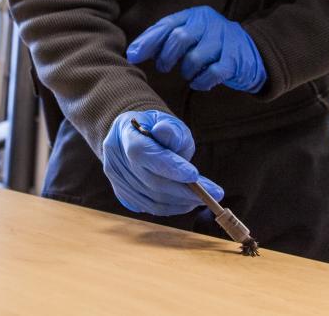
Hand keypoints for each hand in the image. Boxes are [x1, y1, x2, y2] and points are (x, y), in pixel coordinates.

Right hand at [101, 110, 222, 215]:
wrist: (133, 136)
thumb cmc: (155, 128)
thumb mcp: (166, 121)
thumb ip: (170, 130)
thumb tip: (165, 133)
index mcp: (124, 133)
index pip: (144, 153)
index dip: (169, 167)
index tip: (195, 176)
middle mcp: (115, 158)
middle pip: (151, 181)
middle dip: (184, 190)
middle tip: (212, 194)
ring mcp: (116, 178)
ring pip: (151, 199)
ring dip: (181, 202)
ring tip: (202, 198)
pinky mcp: (122, 193)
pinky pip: (149, 207)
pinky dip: (172, 207)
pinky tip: (186, 201)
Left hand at [126, 6, 266, 92]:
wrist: (253, 52)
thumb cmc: (211, 45)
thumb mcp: (191, 35)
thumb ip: (165, 39)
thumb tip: (133, 53)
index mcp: (195, 15)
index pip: (167, 24)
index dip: (148, 40)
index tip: (133, 56)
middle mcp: (210, 24)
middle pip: (180, 38)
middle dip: (166, 56)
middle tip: (163, 67)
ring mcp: (224, 41)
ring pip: (195, 57)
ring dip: (186, 70)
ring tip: (188, 73)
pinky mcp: (234, 60)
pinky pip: (212, 72)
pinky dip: (201, 81)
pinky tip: (199, 83)